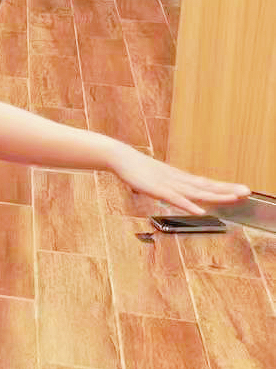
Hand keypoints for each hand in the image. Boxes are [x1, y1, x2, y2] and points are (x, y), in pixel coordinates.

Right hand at [109, 147, 247, 216]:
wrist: (121, 157)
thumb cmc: (136, 168)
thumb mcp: (156, 177)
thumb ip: (167, 186)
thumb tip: (175, 192)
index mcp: (179, 178)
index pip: (206, 183)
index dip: (224, 187)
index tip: (241, 190)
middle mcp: (178, 180)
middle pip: (206, 186)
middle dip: (227, 190)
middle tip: (247, 192)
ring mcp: (169, 184)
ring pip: (196, 192)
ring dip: (216, 196)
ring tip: (233, 198)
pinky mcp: (157, 189)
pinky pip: (176, 199)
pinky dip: (189, 205)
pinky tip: (200, 211)